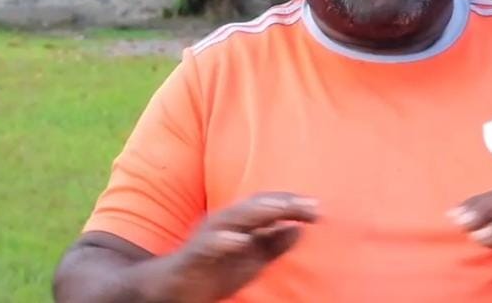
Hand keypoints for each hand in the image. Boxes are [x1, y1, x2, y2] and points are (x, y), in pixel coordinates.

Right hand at [163, 192, 318, 302]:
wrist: (174, 288)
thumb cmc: (215, 271)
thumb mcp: (252, 260)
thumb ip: (274, 244)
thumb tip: (300, 228)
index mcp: (239, 223)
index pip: (268, 206)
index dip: (292, 204)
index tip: (317, 208)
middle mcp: (223, 223)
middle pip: (255, 206)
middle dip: (282, 203)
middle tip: (307, 206)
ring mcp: (207, 237)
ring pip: (232, 218)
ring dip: (257, 212)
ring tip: (281, 209)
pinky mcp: (193, 255)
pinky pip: (208, 246)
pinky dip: (223, 240)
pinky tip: (240, 240)